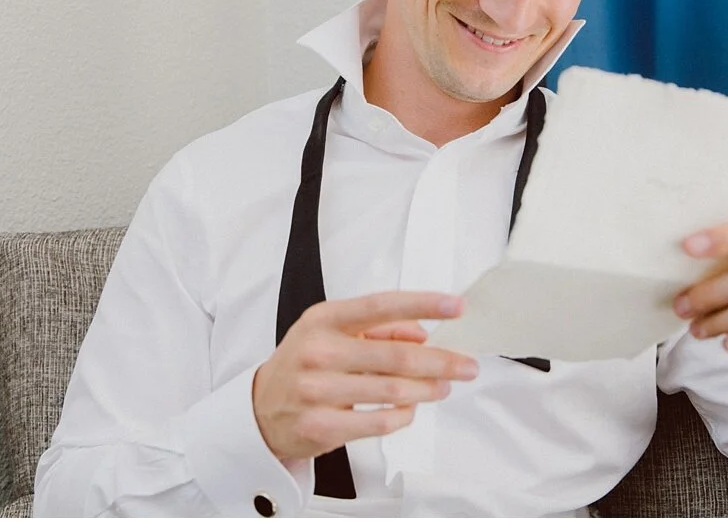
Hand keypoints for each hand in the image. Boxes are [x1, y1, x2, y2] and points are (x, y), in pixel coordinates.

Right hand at [252, 291, 478, 460]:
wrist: (261, 408)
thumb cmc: (304, 364)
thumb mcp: (333, 333)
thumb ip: (378, 328)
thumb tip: (422, 332)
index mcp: (323, 319)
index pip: (380, 305)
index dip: (422, 304)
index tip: (455, 306)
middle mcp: (318, 350)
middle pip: (395, 354)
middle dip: (440, 361)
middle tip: (466, 365)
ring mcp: (317, 389)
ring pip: (392, 390)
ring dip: (427, 389)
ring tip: (443, 386)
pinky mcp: (321, 425)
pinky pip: (379, 422)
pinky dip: (403, 416)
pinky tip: (410, 409)